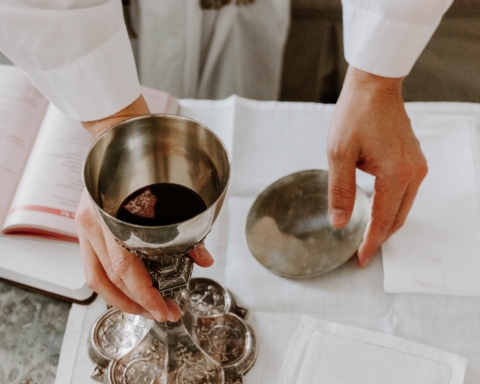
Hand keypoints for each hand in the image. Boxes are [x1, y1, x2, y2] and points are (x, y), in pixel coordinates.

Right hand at [77, 96, 213, 321]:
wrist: (120, 136)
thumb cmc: (145, 160)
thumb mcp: (168, 193)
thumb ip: (186, 227)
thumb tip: (204, 259)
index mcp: (112, 214)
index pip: (126, 269)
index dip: (146, 296)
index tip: (166, 311)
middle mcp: (93, 222)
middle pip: (108, 280)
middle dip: (135, 304)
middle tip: (161, 314)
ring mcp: (85, 223)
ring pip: (95, 277)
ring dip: (120, 299)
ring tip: (145, 309)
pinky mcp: (87, 223)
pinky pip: (94, 263)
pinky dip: (112, 281)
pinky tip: (130, 288)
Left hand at [327, 66, 427, 266]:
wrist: (373, 87)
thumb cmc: (355, 115)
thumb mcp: (339, 154)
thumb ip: (341, 191)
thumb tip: (340, 222)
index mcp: (396, 173)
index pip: (383, 219)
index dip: (371, 242)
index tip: (361, 259)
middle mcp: (413, 172)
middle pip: (397, 217)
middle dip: (380, 237)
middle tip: (362, 252)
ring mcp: (416, 165)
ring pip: (403, 206)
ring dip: (386, 222)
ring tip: (366, 235)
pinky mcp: (413, 160)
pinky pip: (404, 192)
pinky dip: (391, 205)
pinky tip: (375, 209)